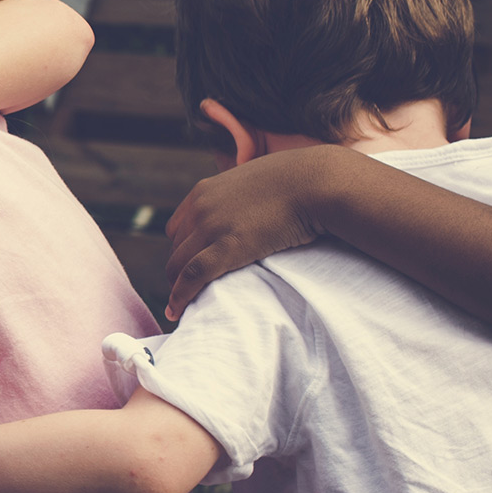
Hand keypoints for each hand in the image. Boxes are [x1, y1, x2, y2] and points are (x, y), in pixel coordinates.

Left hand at [162, 145, 357, 318]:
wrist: (315, 182)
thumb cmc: (296, 182)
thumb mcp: (255, 182)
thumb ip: (242, 197)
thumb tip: (250, 209)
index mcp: (204, 192)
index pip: (177, 228)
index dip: (180, 250)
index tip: (188, 268)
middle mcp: (201, 208)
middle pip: (176, 248)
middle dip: (178, 271)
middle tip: (187, 291)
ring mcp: (212, 226)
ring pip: (179, 264)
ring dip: (177, 287)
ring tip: (180, 306)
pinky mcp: (229, 246)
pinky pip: (194, 274)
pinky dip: (181, 295)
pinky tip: (177, 311)